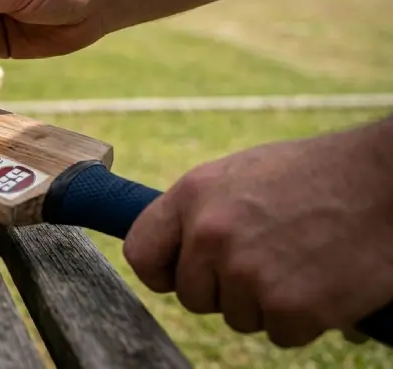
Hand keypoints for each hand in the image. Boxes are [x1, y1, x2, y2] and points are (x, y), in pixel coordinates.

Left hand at [123, 118, 392, 347]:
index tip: (177, 276)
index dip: (161, 271)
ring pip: (238, 317)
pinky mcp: (289, 308)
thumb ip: (202, 212)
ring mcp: (247, 274)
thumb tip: (178, 252)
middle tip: (269, 259)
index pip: (141, 252)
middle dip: (225, 289)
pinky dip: (303, 319)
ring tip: (302, 259)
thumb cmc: (318, 174)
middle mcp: (210, 235)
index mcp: (192, 195)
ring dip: (267, 302)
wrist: (388, 182)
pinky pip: (278, 334)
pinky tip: (323, 281)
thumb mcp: (241, 175)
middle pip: (193, 296)